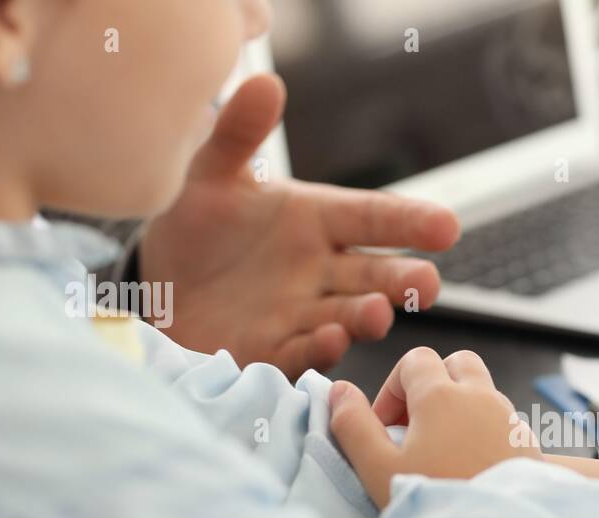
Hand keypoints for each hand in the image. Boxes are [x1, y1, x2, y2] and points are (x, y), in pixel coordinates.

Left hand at [141, 75, 459, 378]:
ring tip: (378, 313)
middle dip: (403, 282)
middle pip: (375, 276)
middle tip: (427, 285)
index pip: (374, 219)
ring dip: (368, 318)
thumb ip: (238, 132)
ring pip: (348, 318)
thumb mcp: (209, 173)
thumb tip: (265, 83)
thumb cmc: (194, 227)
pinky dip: (319, 350)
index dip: (411, 222)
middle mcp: (320, 271)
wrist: (151, 287)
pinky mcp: (272, 352)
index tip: (447, 227)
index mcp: (316, 222)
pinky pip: (302, 353)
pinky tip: (329, 339)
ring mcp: (301, 315)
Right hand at [329, 348, 539, 507]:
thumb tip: (340, 390)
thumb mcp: (378, 469)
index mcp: (442, 395)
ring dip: (459, 407)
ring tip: (441, 451)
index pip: (415, 360)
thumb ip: (352, 425)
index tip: (385, 427)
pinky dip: (483, 430)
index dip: (393, 388)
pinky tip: (470, 467)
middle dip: (432, 384)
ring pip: (483, 391)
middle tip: (416, 427)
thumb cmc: (437, 504)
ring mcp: (510, 419)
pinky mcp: (529, 444)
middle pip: (457, 363)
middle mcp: (482, 397)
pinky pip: (502, 420)